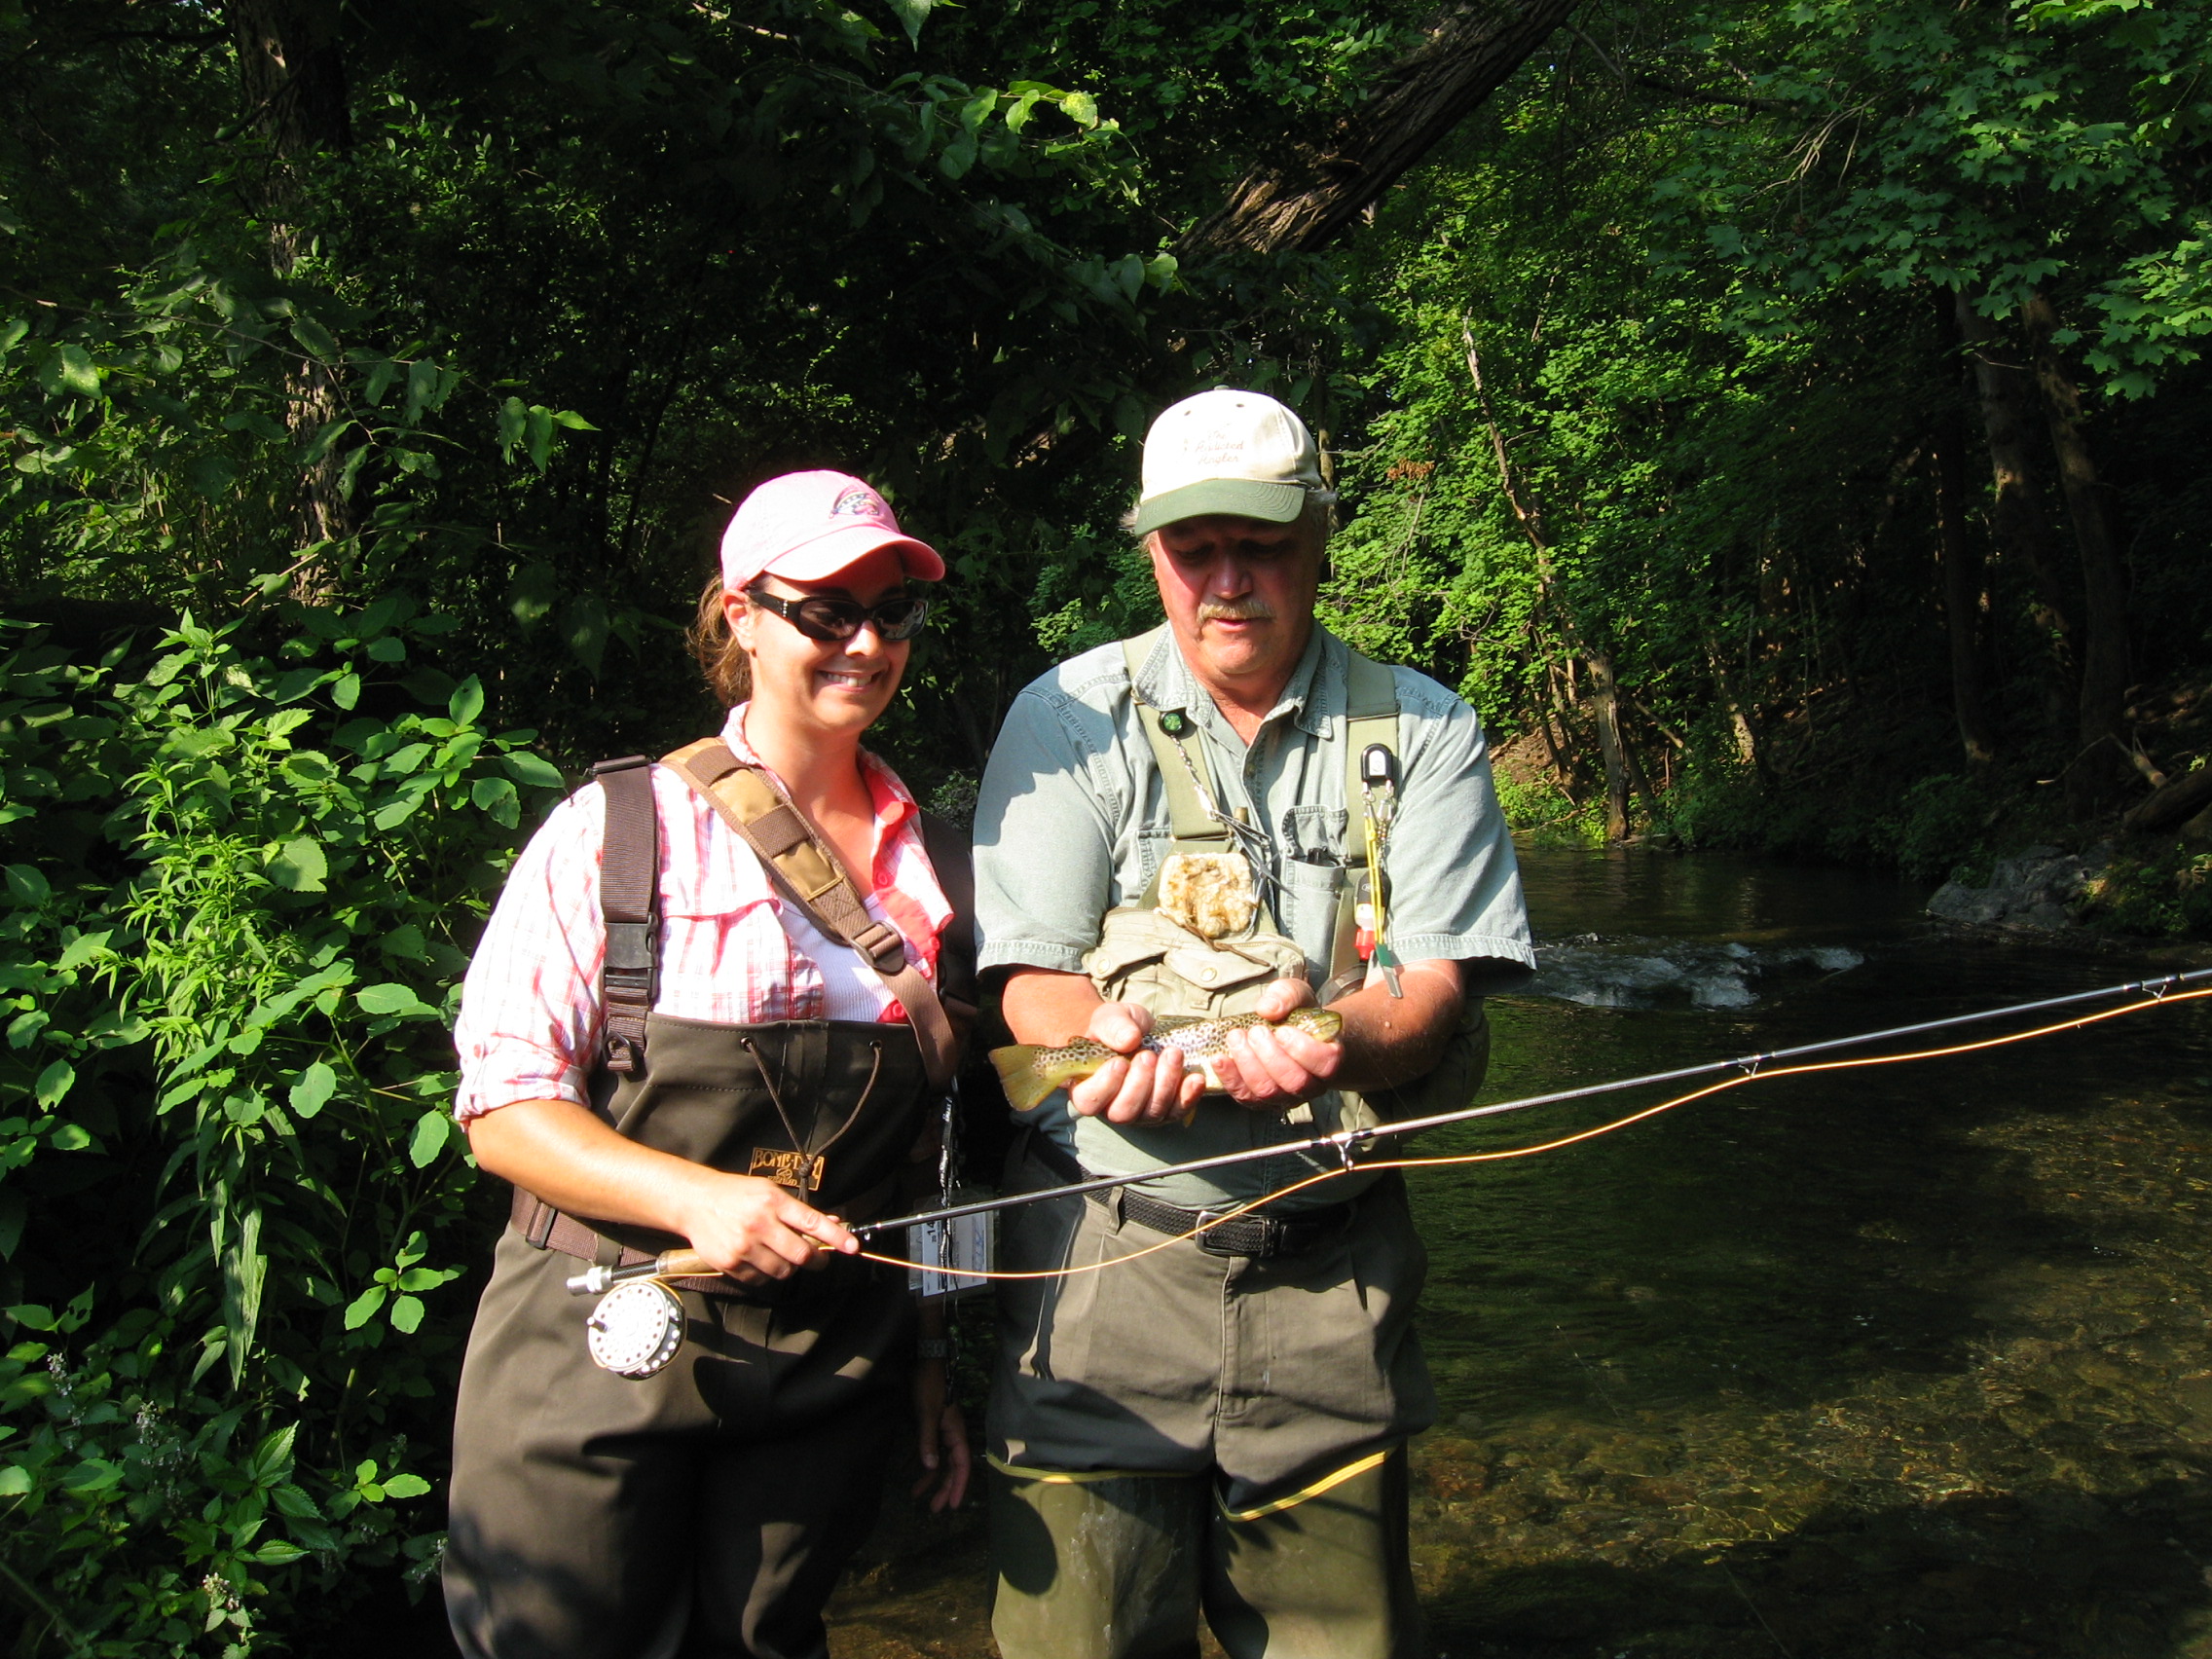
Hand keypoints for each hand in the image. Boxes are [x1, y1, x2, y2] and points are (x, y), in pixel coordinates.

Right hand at [673, 1173, 855, 1283]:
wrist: (694, 1201)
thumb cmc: (736, 1194)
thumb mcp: (769, 1192)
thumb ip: (798, 1210)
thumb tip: (831, 1223)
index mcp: (773, 1202)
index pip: (812, 1222)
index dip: (836, 1236)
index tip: (852, 1247)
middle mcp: (760, 1224)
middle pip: (801, 1254)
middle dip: (816, 1260)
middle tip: (818, 1259)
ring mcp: (744, 1246)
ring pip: (783, 1271)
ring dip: (789, 1268)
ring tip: (781, 1255)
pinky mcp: (730, 1263)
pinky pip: (760, 1280)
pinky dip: (765, 1275)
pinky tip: (759, 1260)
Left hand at [912, 1360, 971, 1512]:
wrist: (925, 1363)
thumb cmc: (929, 1386)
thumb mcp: (928, 1413)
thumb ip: (928, 1440)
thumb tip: (931, 1468)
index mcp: (956, 1433)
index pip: (961, 1466)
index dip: (958, 1486)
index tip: (953, 1506)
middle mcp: (952, 1435)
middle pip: (951, 1468)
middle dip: (944, 1489)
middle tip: (934, 1509)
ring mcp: (942, 1432)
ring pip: (941, 1462)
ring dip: (931, 1480)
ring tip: (917, 1497)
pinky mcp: (930, 1428)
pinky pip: (930, 1453)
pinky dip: (923, 1465)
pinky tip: (912, 1475)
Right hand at [1064, 1000, 1205, 1126]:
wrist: (1142, 1032)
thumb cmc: (1118, 1028)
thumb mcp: (1110, 1018)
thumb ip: (1112, 1027)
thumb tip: (1128, 1040)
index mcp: (1088, 1087)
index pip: (1088, 1101)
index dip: (1104, 1086)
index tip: (1119, 1062)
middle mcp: (1112, 1107)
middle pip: (1122, 1112)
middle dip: (1139, 1084)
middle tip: (1148, 1055)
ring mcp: (1141, 1113)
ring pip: (1152, 1112)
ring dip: (1164, 1084)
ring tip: (1172, 1054)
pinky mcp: (1167, 1110)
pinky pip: (1178, 1110)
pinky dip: (1188, 1095)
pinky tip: (1195, 1077)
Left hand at [1211, 978, 1342, 1112]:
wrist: (1288, 1034)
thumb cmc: (1298, 1016)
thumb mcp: (1298, 995)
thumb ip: (1287, 996)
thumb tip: (1267, 1008)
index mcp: (1328, 1058)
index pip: (1326, 1064)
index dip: (1303, 1050)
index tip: (1283, 1030)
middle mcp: (1311, 1085)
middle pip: (1294, 1081)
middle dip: (1271, 1056)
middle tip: (1256, 1031)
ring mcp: (1285, 1096)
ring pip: (1268, 1091)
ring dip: (1248, 1064)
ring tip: (1236, 1038)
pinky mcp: (1260, 1100)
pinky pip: (1245, 1096)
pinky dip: (1230, 1077)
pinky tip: (1220, 1058)